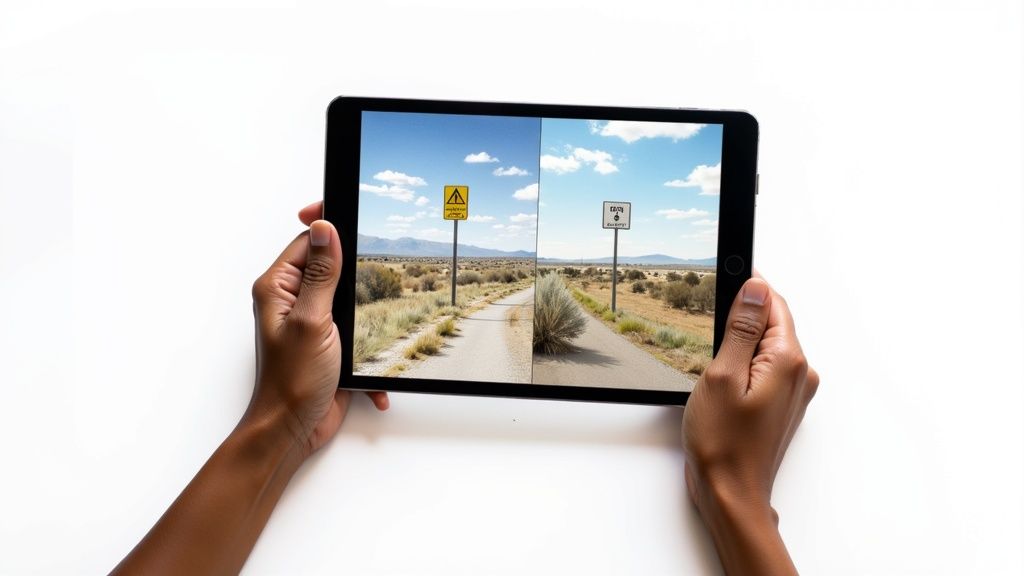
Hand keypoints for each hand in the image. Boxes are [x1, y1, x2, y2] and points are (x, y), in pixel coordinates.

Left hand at [245, 201, 387, 457]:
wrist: (291, 430)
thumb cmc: (290, 382)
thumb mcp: (311, 320)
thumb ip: (320, 274)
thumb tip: (324, 229)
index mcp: (277, 288)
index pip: (305, 240)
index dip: (327, 226)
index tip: (346, 209)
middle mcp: (291, 301)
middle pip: (331, 266)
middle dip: (357, 279)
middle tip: (368, 289)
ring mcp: (310, 323)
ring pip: (349, 299)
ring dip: (365, 321)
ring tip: (365, 337)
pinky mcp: (328, 344)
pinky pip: (356, 333)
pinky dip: (365, 352)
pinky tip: (363, 372)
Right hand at [682, 277, 817, 574]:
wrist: (732, 494)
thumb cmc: (723, 444)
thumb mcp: (722, 374)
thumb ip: (741, 328)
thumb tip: (754, 288)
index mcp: (788, 360)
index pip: (773, 303)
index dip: (747, 289)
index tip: (722, 282)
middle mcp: (800, 373)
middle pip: (771, 323)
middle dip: (740, 320)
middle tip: (710, 341)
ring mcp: (794, 391)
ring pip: (766, 346)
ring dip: (740, 346)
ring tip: (714, 371)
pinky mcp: (782, 405)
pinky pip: (766, 368)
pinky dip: (744, 366)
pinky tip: (723, 385)